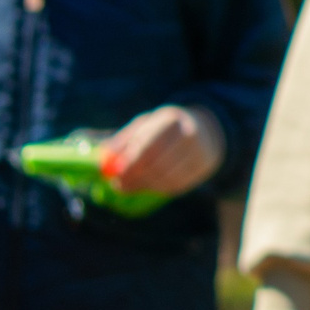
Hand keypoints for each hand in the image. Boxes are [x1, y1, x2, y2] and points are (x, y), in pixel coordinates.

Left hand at [102, 104, 225, 195]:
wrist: (205, 130)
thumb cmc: (165, 128)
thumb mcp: (146, 125)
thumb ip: (125, 140)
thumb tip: (105, 156)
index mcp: (172, 121)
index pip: (148, 147)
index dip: (130, 165)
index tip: (115, 176)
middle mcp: (190, 136)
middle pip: (159, 165)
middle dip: (136, 178)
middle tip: (120, 186)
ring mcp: (201, 153)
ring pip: (168, 178)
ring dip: (146, 186)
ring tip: (131, 186)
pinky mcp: (204, 169)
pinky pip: (178, 185)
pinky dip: (159, 189)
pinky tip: (148, 186)